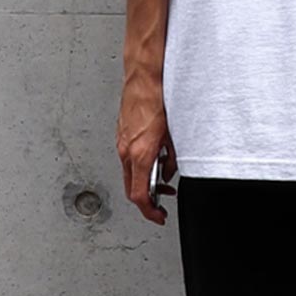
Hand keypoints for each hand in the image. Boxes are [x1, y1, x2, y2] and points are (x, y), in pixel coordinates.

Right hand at [115, 73, 178, 224]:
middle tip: (161, 203)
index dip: (149, 211)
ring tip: (162, 181)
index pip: (139, 194)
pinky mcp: (121, 135)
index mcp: (140, 154)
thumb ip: (172, 160)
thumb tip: (169, 174)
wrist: (144, 78)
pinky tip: (154, 160)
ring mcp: (122, 143)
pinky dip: (140, 167)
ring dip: (144, 182)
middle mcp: (126, 151)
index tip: (158, 216)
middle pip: (131, 188)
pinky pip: (128, 159)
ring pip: (129, 174)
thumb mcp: (174, 136)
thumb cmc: (159, 100)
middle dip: (147, 200)